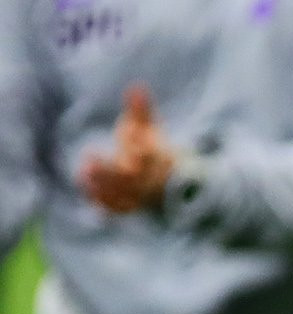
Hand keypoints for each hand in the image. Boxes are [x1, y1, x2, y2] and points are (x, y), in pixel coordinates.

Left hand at [79, 85, 178, 213]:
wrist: (168, 183)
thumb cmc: (153, 150)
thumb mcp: (148, 128)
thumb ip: (141, 110)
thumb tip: (137, 85)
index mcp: (156, 160)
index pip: (149, 157)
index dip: (140, 150)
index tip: (128, 140)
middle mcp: (149, 180)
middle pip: (131, 179)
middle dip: (110, 172)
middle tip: (89, 161)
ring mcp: (141, 196)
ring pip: (123, 196)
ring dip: (103, 187)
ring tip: (83, 173)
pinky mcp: (132, 206)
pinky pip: (118, 208)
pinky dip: (103, 202)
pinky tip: (87, 188)